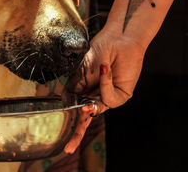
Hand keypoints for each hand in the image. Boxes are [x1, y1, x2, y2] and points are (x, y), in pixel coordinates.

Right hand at [63, 27, 145, 152]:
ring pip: (97, 110)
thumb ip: (72, 89)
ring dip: (90, 105)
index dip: (72, 127)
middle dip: (78, 132)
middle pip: (86, 118)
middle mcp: (96, 95)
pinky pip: (109, 100)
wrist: (117, 39)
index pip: (76, 110)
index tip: (66, 146)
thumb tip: (65, 104)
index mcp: (84, 90)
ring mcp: (108, 95)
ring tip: (87, 98)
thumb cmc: (98, 50)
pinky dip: (105, 85)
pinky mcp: (122, 94)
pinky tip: (104, 70)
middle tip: (69, 147)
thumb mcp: (78, 72)